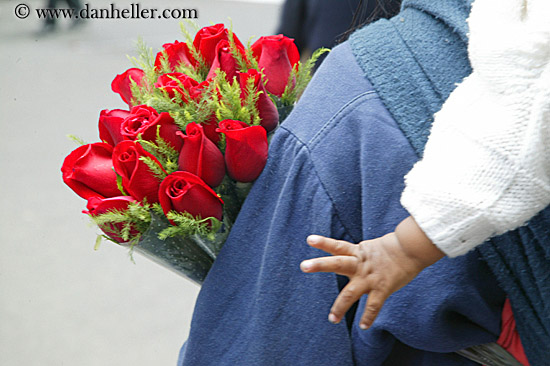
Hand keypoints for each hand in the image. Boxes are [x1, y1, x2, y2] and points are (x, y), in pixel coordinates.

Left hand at [300, 217, 443, 329]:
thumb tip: (341, 255)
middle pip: (337, 263)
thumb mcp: (368, 248)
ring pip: (351, 292)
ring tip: (332, 319)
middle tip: (303, 266)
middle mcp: (360, 264)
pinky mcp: (382, 288)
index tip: (309, 239)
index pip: (337, 246)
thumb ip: (353, 254)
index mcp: (356, 253)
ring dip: (340, 306)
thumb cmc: (389, 249)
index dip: (323, 242)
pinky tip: (363, 326)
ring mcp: (370, 277)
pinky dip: (369, 316)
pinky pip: (374, 305)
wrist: (411, 249)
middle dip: (320, 265)